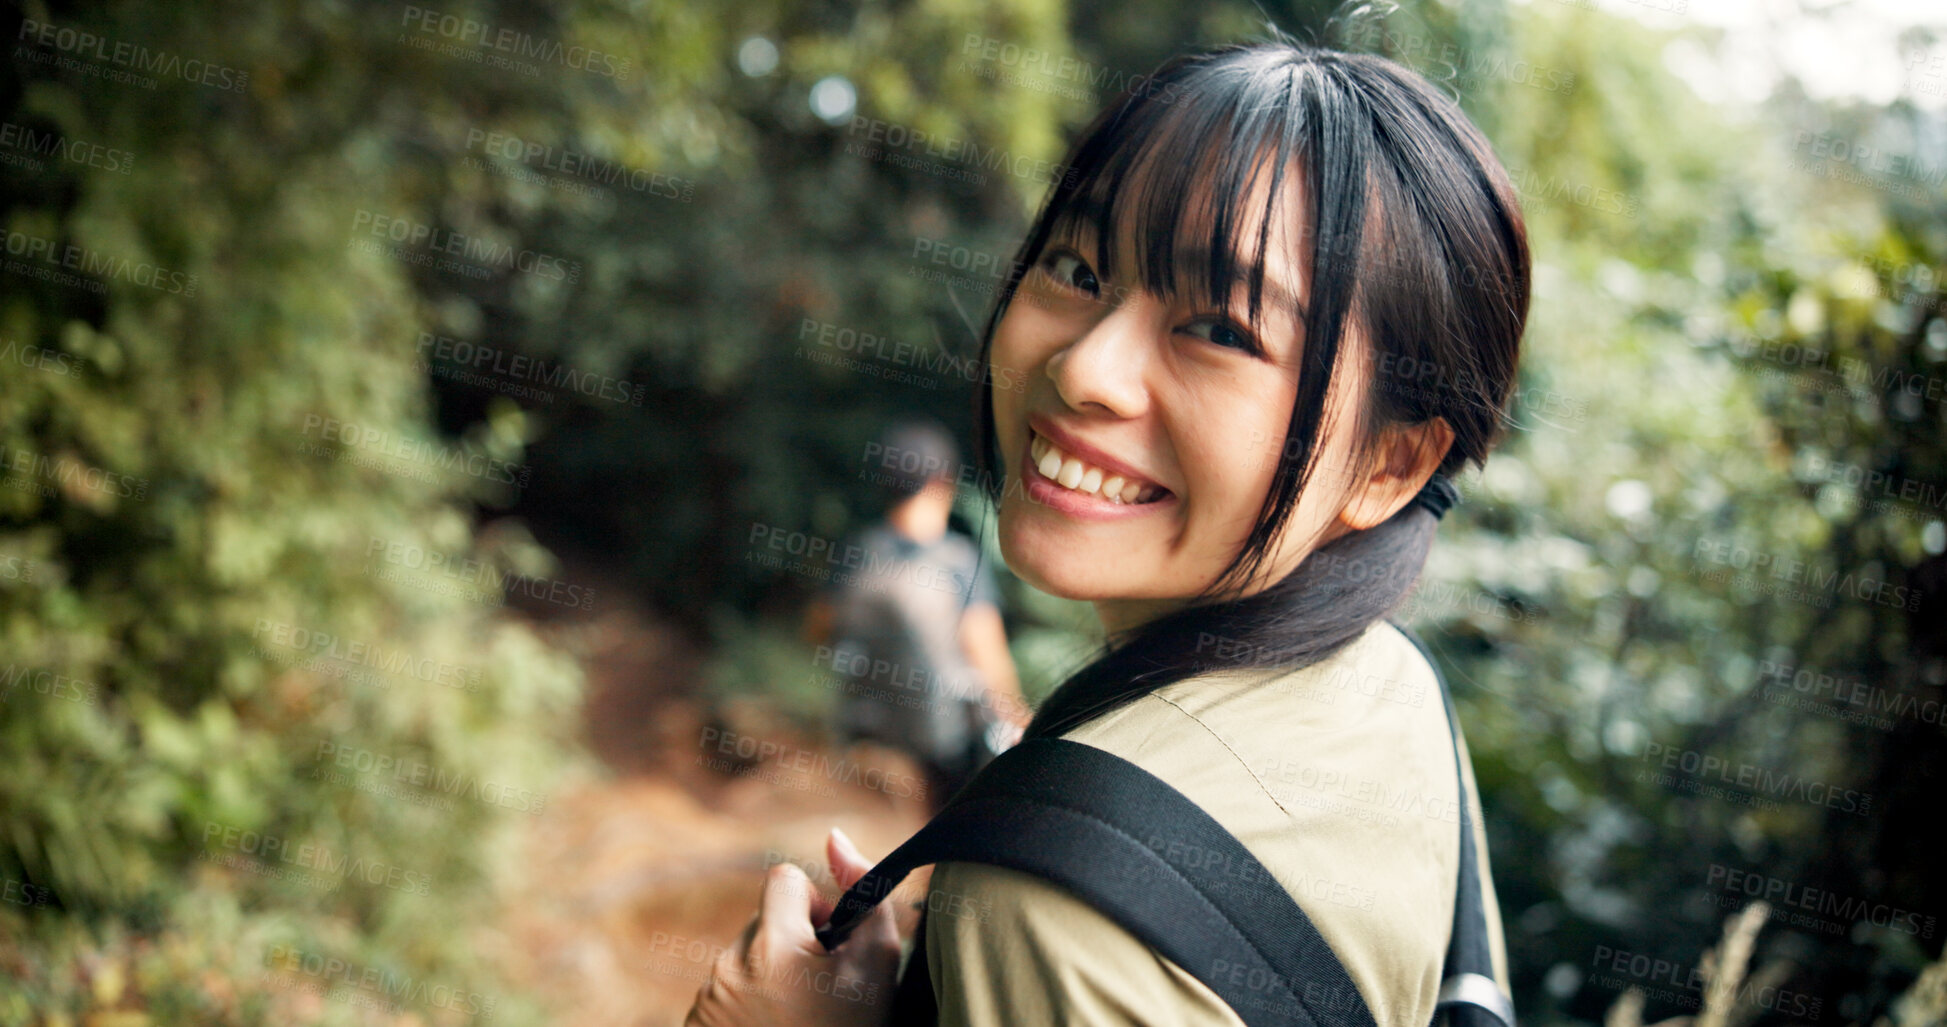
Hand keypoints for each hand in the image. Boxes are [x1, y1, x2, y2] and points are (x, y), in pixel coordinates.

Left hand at [684, 828, 900, 1026]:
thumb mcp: (877, 970)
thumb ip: (866, 896)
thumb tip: (835, 838)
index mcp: (771, 945)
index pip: (784, 878)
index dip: (814, 904)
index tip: (830, 946)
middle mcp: (728, 967)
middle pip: (765, 923)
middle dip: (793, 945)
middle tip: (821, 992)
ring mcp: (706, 1002)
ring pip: (746, 961)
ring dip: (771, 979)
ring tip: (798, 1021)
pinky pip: (724, 996)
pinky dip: (748, 1009)